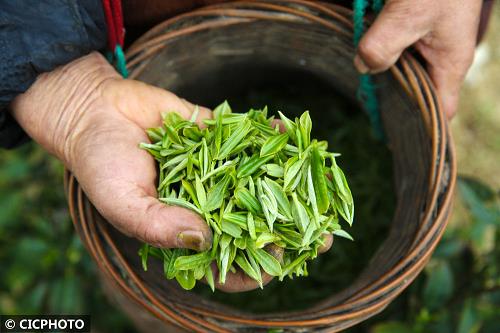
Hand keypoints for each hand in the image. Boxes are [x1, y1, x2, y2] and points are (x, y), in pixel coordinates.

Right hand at [10, 52, 332, 291]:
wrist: (96, 112)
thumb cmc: (102, 166)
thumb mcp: (124, 204)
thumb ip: (160, 226)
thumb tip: (203, 241)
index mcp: (185, 229)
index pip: (226, 261)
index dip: (253, 267)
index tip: (279, 264)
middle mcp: (208, 202)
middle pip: (254, 224)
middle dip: (288, 232)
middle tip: (324, 239)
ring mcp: (217, 170)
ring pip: (260, 183)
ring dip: (293, 186)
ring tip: (327, 192)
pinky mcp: (219, 137)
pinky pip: (250, 138)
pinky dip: (273, 134)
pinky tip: (296, 134)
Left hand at [353, 0, 482, 117]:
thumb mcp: (408, 14)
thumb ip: (383, 45)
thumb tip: (363, 68)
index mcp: (449, 64)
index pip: (442, 110)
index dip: (421, 126)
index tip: (392, 133)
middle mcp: (441, 59)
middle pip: (419, 93)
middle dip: (394, 101)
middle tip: (368, 108)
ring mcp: (429, 45)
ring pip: (405, 71)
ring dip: (385, 75)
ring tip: (362, 85)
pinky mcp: (416, 30)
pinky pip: (398, 50)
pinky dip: (382, 54)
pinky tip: (364, 57)